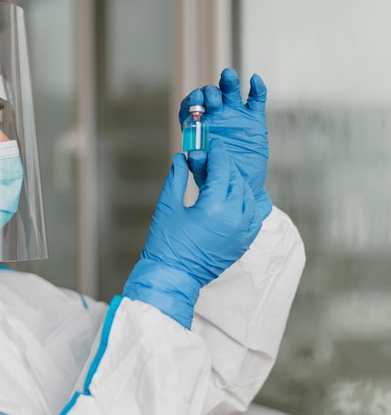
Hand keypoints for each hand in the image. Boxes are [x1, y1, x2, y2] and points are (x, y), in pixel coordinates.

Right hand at [122, 139, 261, 328]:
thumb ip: (176, 178)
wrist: (172, 277)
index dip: (217, 153)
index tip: (212, 144)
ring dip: (235, 183)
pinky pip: (255, 216)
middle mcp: (235, 219)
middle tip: (208, 160)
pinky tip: (235, 197)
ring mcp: (242, 232)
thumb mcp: (167, 207)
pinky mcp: (243, 243)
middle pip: (236, 181)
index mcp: (215, 208)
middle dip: (223, 166)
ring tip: (219, 178)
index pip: (222, 170)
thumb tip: (182, 159)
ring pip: (248, 196)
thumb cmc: (165, 244)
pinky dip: (247, 202)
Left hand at [180, 68, 271, 218]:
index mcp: (198, 127)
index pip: (190, 108)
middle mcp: (215, 117)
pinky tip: (254, 80)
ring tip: (228, 76)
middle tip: (210, 98)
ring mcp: (235, 116)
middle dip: (208, 94)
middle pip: (210, 97)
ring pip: (230, 92)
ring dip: (228, 83)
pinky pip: (256, 100)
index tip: (193, 103)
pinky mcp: (254, 120)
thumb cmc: (218, 178)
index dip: (190, 102)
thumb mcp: (206, 174)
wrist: (242, 186)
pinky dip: (257, 89)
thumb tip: (193, 154)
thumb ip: (198, 164)